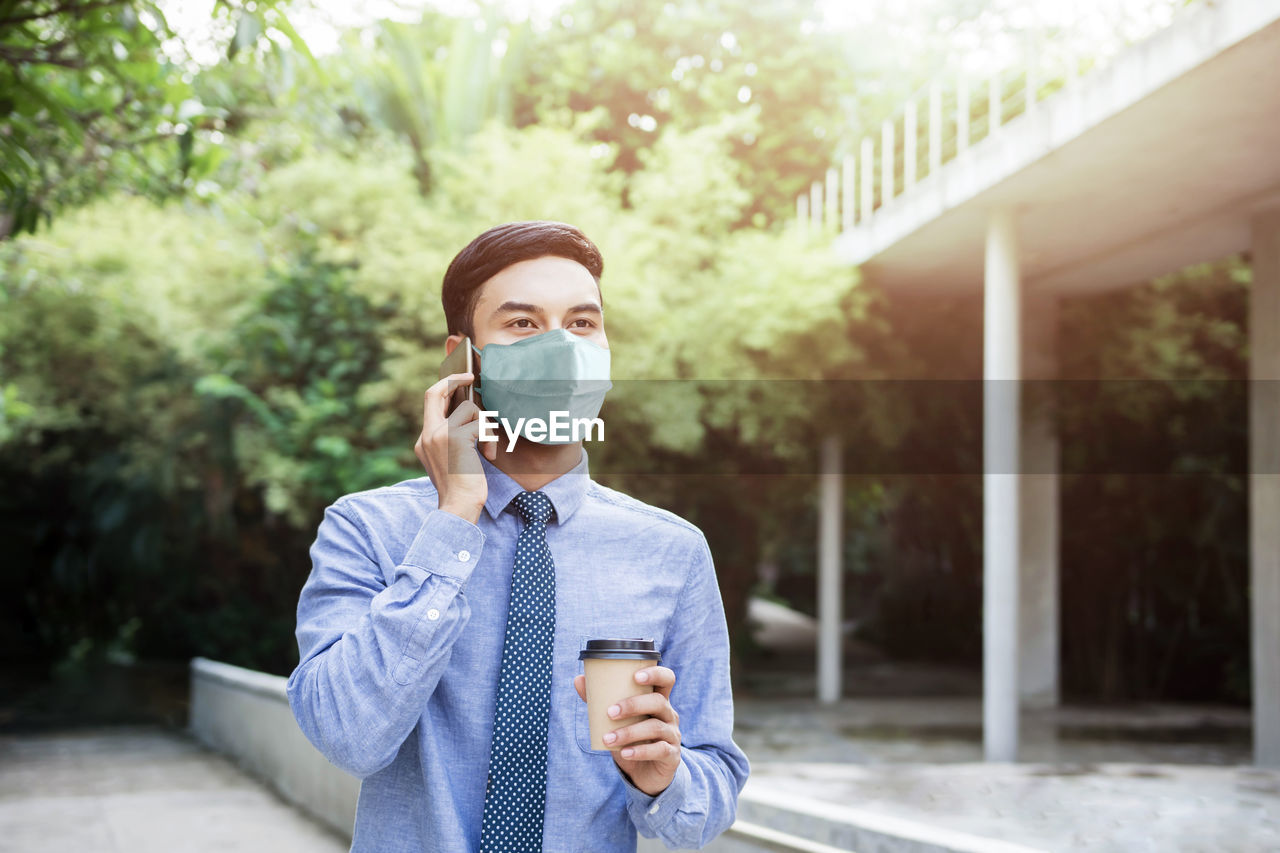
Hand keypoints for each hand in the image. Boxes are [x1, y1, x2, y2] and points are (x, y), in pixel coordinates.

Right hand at [413, 372, 495, 523]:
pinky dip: (490, 438)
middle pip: (436, 392)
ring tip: (487, 448)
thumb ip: (452, 437)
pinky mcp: (456, 438)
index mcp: (424, 439)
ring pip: (469, 409)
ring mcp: (439, 434)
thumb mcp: (450, 459)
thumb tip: (470, 414)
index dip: (444, 385)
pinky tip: (489, 455)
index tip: (460, 379)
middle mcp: (428, 434)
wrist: (458, 506)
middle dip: (455, 380)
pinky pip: (482, 424)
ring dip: (485, 425)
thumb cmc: (461, 487)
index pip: (429, 400)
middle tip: (471, 377)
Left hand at [573, 666, 680, 795]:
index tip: (635, 676)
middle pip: (658, 701)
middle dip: (633, 705)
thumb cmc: (632, 740)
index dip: (655, 674)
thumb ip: (600, 701)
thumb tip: (578, 679)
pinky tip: (624, 753)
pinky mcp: (672, 755)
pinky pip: (659, 750)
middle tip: (610, 712)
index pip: (666, 679)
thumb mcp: (618, 721)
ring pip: (655, 727)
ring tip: (608, 739)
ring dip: (629, 732)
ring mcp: (672, 735)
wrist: (646, 774)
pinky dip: (640, 751)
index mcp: (658, 700)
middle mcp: (669, 714)